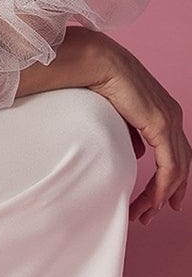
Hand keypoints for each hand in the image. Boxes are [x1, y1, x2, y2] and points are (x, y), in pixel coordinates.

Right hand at [85, 33, 188, 224]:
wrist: (95, 61)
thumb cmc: (97, 81)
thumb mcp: (117, 115)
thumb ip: (132, 135)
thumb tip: (138, 153)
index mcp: (164, 111)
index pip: (176, 153)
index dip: (170, 180)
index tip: (161, 202)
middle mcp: (173, 116)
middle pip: (181, 165)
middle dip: (168, 194)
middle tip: (152, 215)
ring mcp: (170, 120)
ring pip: (178, 170)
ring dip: (162, 196)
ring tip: (145, 214)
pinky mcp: (161, 125)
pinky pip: (170, 166)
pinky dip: (163, 187)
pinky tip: (155, 202)